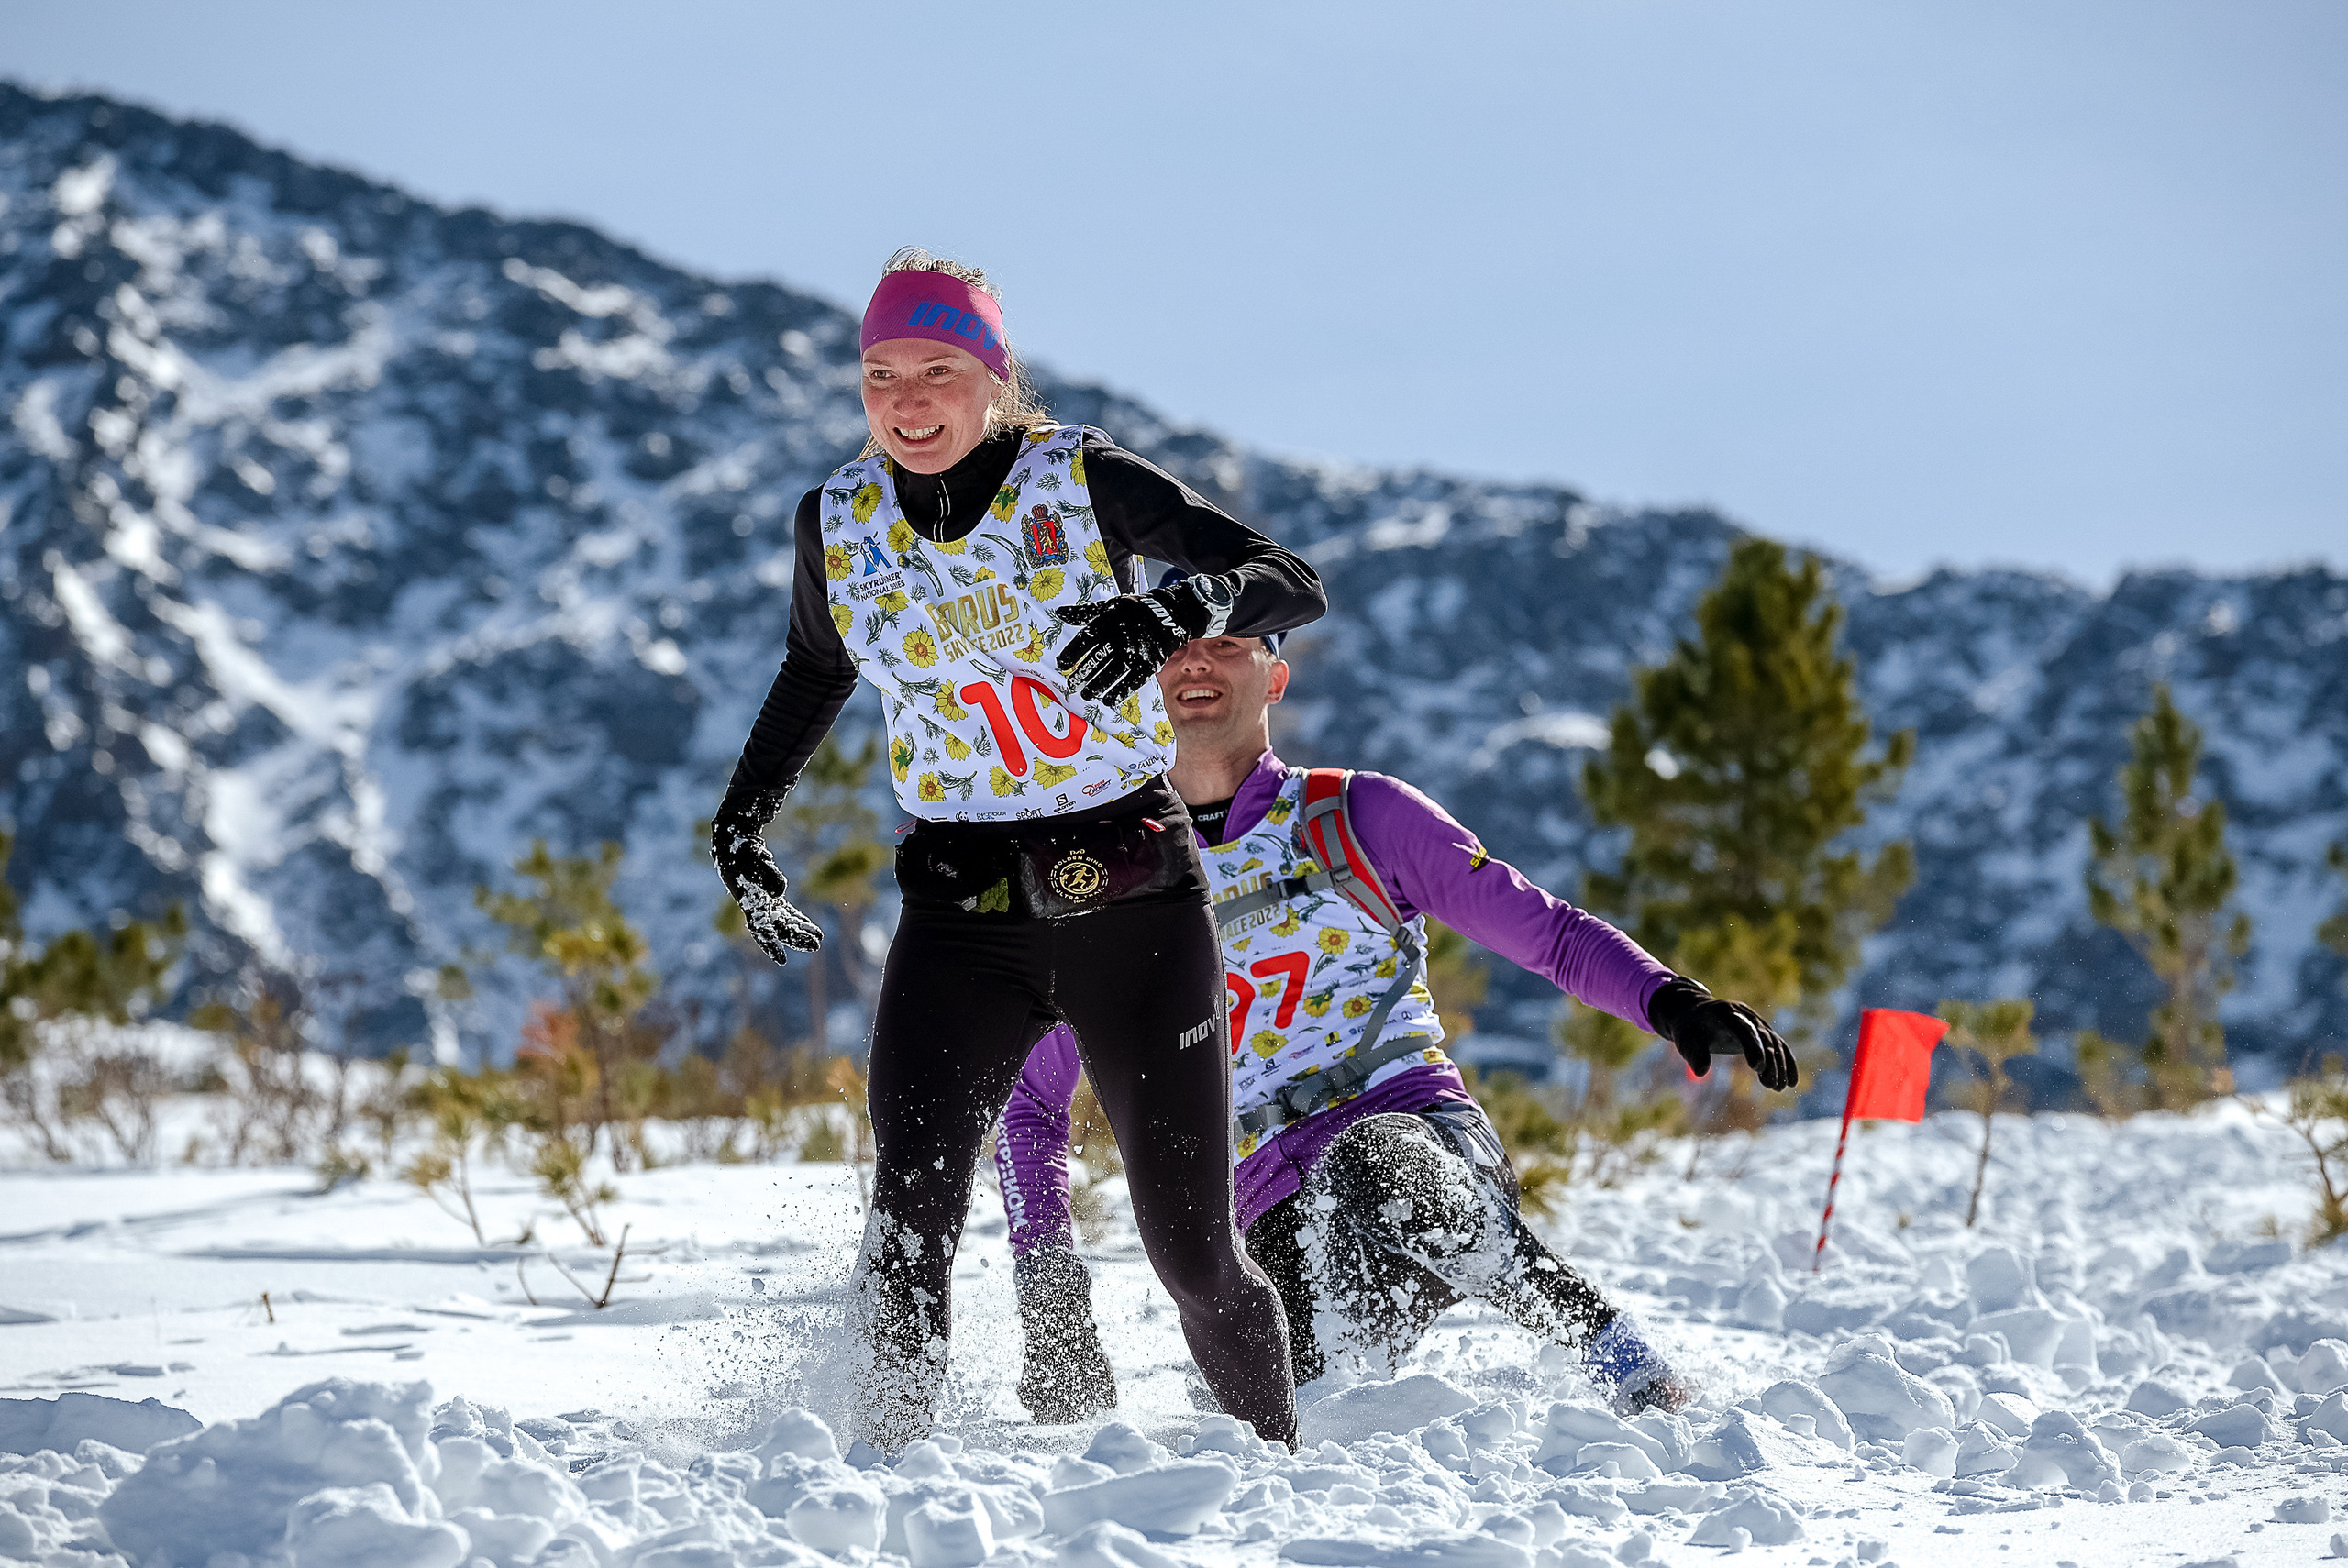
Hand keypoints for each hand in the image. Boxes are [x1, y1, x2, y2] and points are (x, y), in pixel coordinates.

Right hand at [711, 785, 821, 965]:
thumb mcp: (755, 859)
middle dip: (796, 937)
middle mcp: (755, 906)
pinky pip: (783, 912)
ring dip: (799, 930)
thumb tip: (780, 893)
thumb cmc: (743, 850)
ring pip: (782, 921)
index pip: (761, 930)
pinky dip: (795, 918)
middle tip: (817, 945)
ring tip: (818, 938)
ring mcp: (761, 901)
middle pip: (778, 928)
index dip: (771, 945)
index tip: (783, 960)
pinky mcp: (766, 895)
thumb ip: (769, 875)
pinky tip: (807, 924)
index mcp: (750, 902)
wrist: (733, 838)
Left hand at [1053, 573, 1235, 705]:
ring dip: (1096, 687)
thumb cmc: (1134, 611)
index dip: (1071, 654)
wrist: (1169, 614)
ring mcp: (1135, 652)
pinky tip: (1107, 700)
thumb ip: (1084, 613)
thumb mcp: (1109, 606)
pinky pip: (1131, 682)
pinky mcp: (1148, 664)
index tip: (1061, 664)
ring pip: (1111, 673)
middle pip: (1096, 660)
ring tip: (1086, 694)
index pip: (1084, 639)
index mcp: (1108, 621)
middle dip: (1081, 675)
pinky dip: (1118, 693)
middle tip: (1071, 685)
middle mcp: (1120, 637)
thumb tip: (1060, 613)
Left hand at [1645, 977, 1799, 1092]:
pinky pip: (1778, 1045)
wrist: (1695, 1013)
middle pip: (1763, 1036)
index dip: (1752, 1046)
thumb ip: (1693, 1054)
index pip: (1743, 1027)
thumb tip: (1701, 1072)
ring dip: (1780, 1065)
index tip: (1757, 1068)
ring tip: (1778, 1088)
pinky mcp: (1761, 1030)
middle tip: (1771, 1085)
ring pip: (1774, 1041)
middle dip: (1770, 1061)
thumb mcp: (1684, 1040)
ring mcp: (1755, 1020)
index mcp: (1724, 1011)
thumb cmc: (1688, 1029)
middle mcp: (1744, 1013)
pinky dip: (1786, 1062)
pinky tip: (1790, 1082)